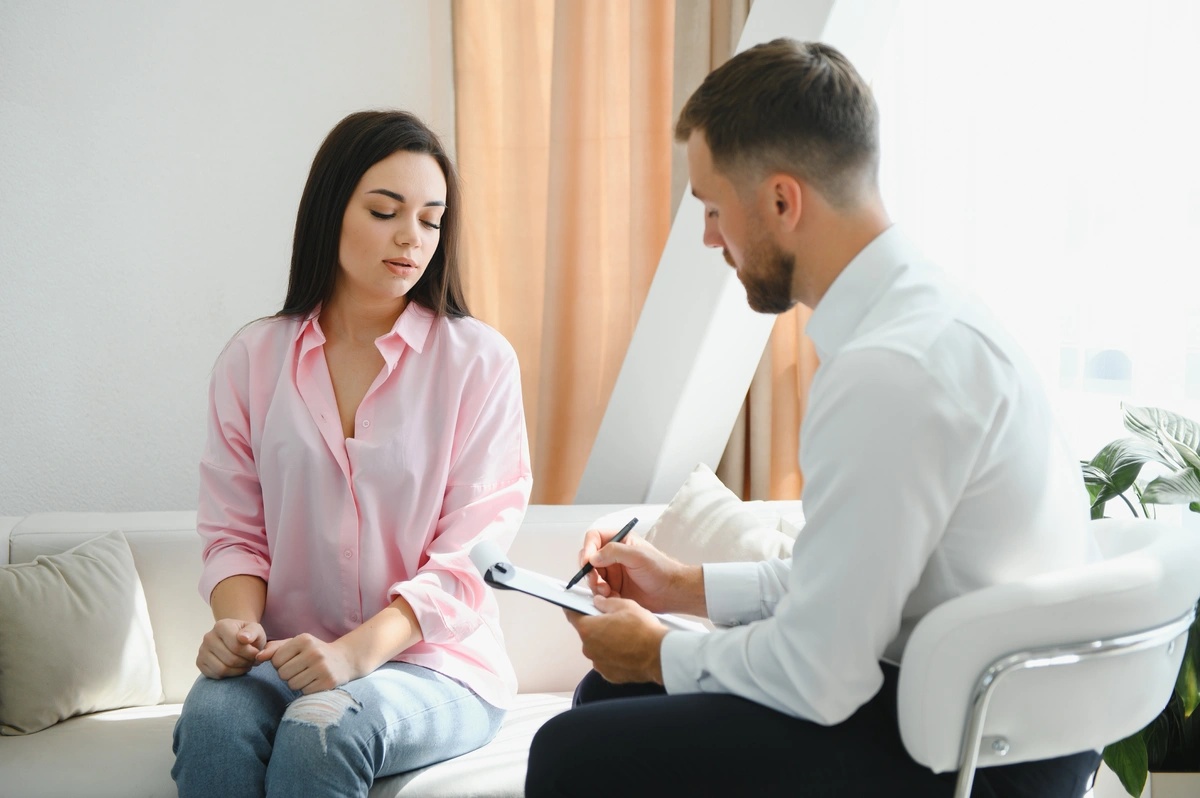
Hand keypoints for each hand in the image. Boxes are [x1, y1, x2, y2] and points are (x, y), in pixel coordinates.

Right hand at [197, 618, 265, 678]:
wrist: (237, 640)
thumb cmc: (248, 635)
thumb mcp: (255, 630)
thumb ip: (253, 632)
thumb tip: (244, 638)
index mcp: (221, 625)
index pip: (237, 646)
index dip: (250, 654)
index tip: (257, 653)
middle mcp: (208, 637)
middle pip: (231, 659)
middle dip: (246, 663)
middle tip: (252, 661)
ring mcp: (202, 650)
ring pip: (223, 669)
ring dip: (239, 670)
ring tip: (246, 664)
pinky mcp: (200, 662)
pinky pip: (216, 675)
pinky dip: (230, 675)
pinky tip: (236, 668)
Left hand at [256, 633, 358, 693]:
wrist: (345, 660)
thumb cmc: (314, 652)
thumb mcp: (296, 644)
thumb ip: (275, 648)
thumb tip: (257, 657)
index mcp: (304, 639)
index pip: (276, 660)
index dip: (281, 664)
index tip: (293, 661)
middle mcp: (314, 652)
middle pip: (283, 673)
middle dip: (288, 674)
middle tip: (301, 669)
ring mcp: (322, 667)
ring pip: (293, 684)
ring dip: (297, 683)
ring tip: (308, 675)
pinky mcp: (328, 681)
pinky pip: (304, 692)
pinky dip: (307, 689)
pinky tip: (316, 681)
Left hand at [565, 596, 668, 683]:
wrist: (660, 655)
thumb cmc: (643, 630)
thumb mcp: (625, 605)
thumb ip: (606, 603)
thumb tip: (598, 602)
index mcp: (588, 629)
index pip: (572, 615)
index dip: (573, 608)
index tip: (574, 606)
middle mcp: (589, 649)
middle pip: (588, 633)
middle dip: (598, 626)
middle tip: (615, 620)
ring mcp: (599, 664)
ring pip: (598, 648)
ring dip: (607, 642)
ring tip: (626, 637)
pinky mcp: (610, 675)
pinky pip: (608, 661)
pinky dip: (615, 656)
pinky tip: (629, 650)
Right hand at [579, 528, 703, 614]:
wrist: (671, 592)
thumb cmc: (661, 570)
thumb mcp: (638, 556)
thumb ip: (614, 552)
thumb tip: (593, 556)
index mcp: (620, 541)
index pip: (594, 538)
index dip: (588, 548)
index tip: (587, 561)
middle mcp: (613, 556)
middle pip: (589, 559)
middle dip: (589, 570)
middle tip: (595, 580)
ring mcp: (613, 572)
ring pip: (592, 577)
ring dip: (596, 585)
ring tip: (607, 591)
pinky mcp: (614, 588)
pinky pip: (599, 591)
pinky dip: (602, 596)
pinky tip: (614, 598)